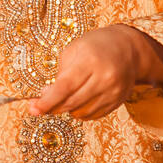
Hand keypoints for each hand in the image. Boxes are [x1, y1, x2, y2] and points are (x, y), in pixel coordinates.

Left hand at [26, 26, 162, 121]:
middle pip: (72, 103)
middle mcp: (104, 77)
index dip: (48, 101)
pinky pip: (93, 115)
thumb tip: (45, 97)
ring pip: (82, 112)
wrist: (129, 49)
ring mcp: (113, 91)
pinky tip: (79, 99)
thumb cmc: (95, 46)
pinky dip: (81, 111)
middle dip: (53, 107)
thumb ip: (59, 74)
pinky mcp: (118, 101)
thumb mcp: (74, 50)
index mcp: (90, 61)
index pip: (65, 87)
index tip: (33, 109)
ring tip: (65, 95)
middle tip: (40, 105)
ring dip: (67, 109)